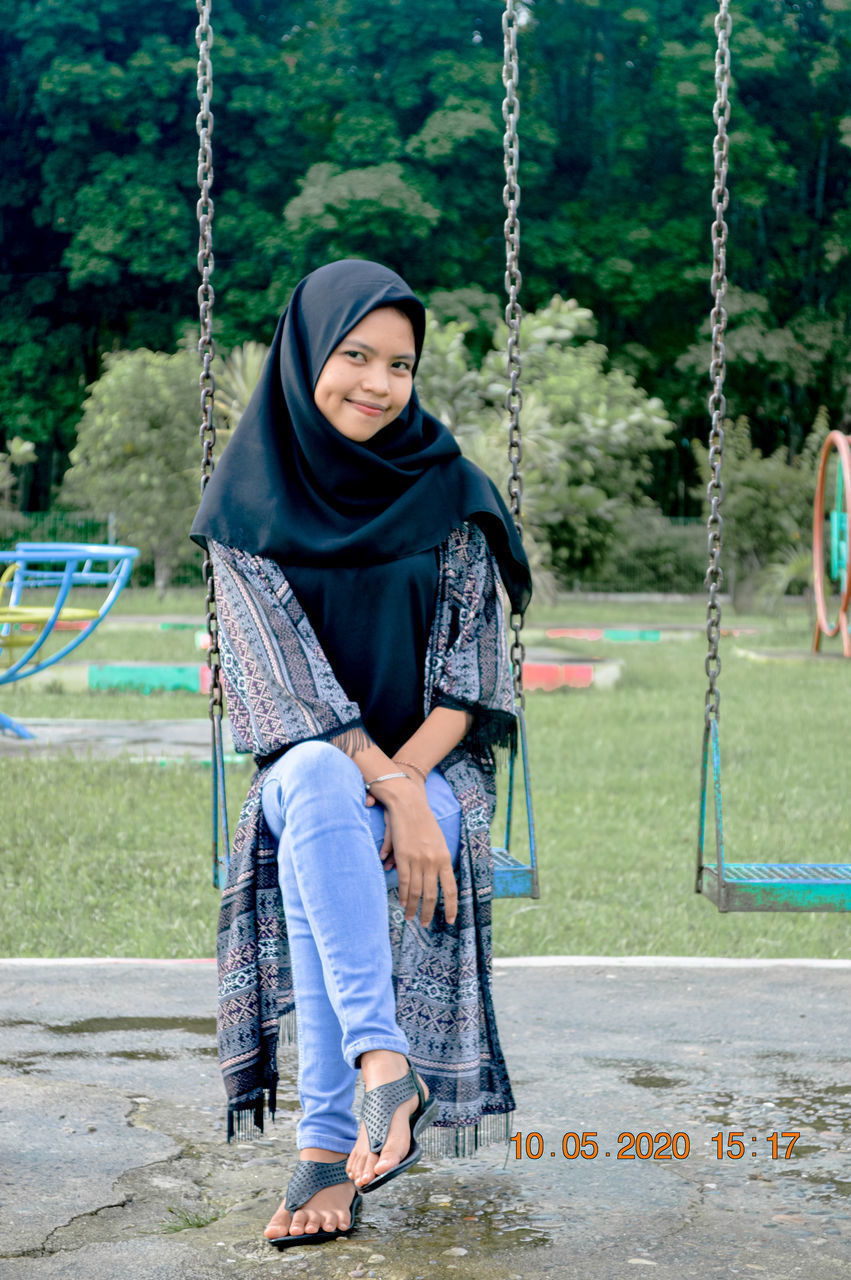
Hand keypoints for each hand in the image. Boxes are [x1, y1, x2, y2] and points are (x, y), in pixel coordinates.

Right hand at [365, 778, 456, 927]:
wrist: (409, 804)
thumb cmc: (423, 822)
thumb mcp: (438, 841)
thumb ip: (435, 861)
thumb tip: (429, 879)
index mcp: (445, 858)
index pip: (451, 888)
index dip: (451, 907)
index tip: (450, 920)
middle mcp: (434, 861)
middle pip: (432, 894)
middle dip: (429, 912)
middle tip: (425, 924)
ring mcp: (419, 860)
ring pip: (417, 891)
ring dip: (414, 907)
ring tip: (411, 918)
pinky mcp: (404, 857)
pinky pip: (404, 882)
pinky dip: (403, 895)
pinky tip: (403, 903)